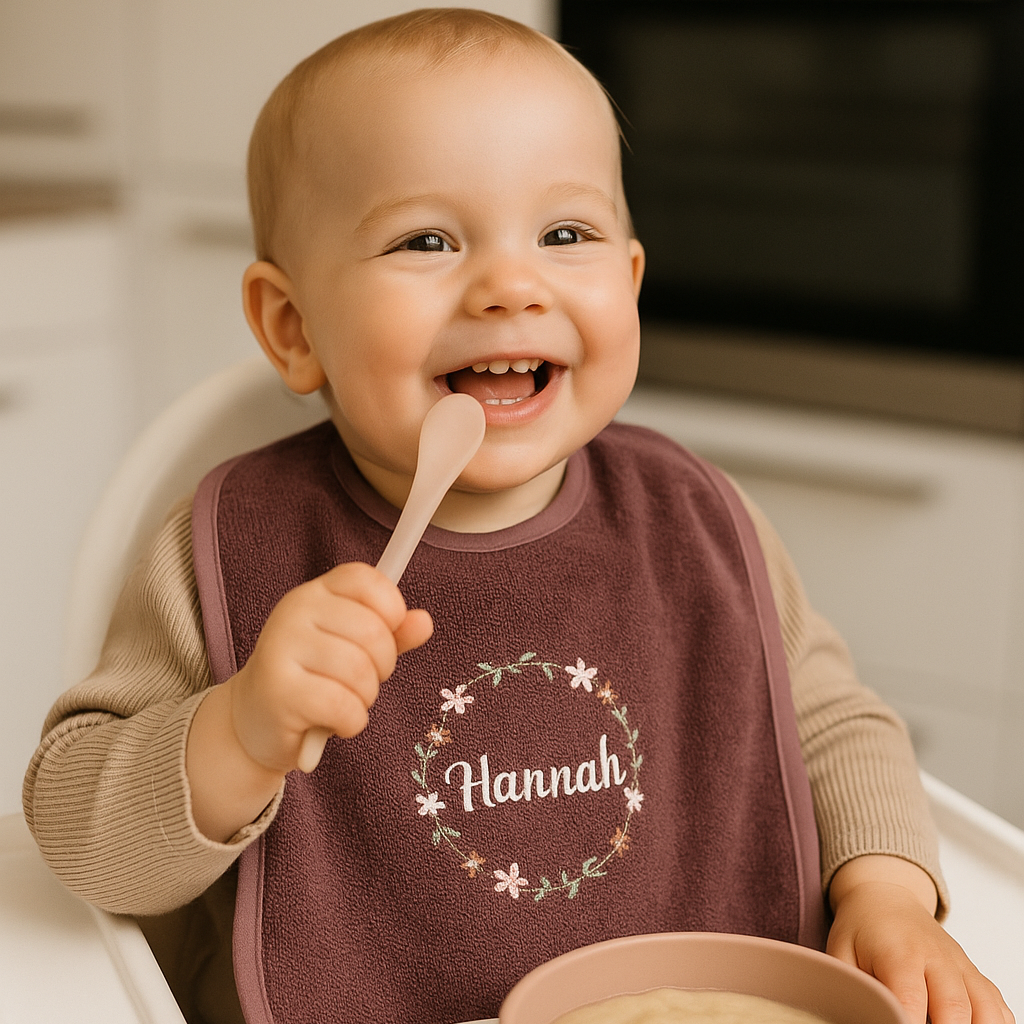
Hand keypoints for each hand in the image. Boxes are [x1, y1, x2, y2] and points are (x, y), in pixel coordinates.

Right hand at [229, 561, 432, 771]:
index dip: (391, 609)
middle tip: (362, 681)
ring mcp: (281, 648)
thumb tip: (424, 622)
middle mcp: (294, 611)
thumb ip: (391, 633)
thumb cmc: (312, 680)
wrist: (253, 722)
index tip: (384, 635)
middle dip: (382, 666)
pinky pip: (343, 706)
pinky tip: (337, 722)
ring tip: (345, 702)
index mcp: (314, 593)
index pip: (366, 579)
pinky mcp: (279, 691)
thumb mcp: (353, 649)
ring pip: (360, 672)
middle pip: (373, 631)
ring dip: (366, 698)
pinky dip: (352, 722)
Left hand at [828, 856, 1014, 1023]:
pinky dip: (993, 1023)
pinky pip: (997, 1006)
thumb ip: (853, 987)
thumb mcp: (842, 953)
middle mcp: (937, 958)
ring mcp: (960, 966)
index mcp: (900, 954)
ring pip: (984, 1009)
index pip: (911, 1001)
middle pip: (953, 1009)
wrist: (886, 898)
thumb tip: (854, 1012)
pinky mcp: (974, 974)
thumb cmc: (861, 929)